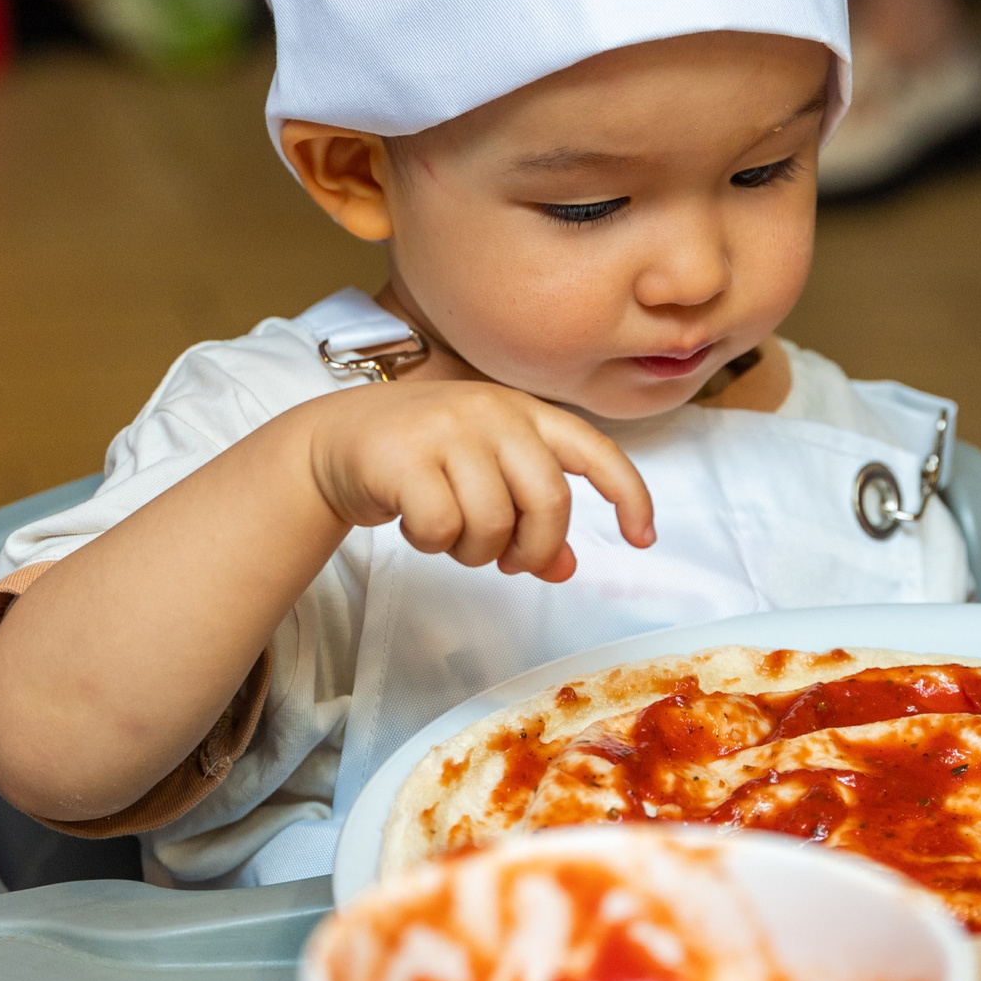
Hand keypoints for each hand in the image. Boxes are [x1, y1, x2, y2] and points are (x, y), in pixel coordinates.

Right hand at [303, 381, 654, 581]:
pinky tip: (415, 523)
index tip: (643, 536)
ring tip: (451, 534)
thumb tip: (566, 568)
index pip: (595, 450)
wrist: (337, 439)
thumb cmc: (424, 460)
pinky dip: (431, 542)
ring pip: (494, 523)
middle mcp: (494, 412)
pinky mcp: (404, 455)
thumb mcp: (486, 476)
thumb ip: (529, 515)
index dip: (629, 494)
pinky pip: (441, 526)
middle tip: (510, 562)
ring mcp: (448, 429)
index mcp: (525, 412)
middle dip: (535, 548)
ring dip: (475, 551)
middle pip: (549, 502)